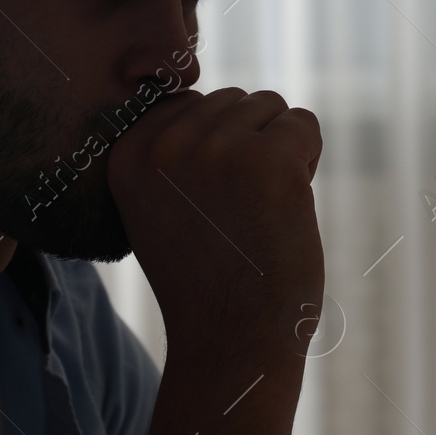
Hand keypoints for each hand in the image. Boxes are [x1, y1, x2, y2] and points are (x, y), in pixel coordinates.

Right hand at [106, 88, 323, 368]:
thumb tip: (199, 92)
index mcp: (127, 153)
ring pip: (270, 105)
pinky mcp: (269, 161)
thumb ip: (169, 150)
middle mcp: (165, 144)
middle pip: (232, 100)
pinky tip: (288, 206)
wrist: (230, 343)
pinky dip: (308, 160)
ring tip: (261, 209)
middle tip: (239, 211)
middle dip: (250, 144)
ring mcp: (216, 150)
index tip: (209, 204)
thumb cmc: (204, 277)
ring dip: (279, 151)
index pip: (188, 103)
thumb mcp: (158, 205)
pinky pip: (304, 123)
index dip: (214, 148)